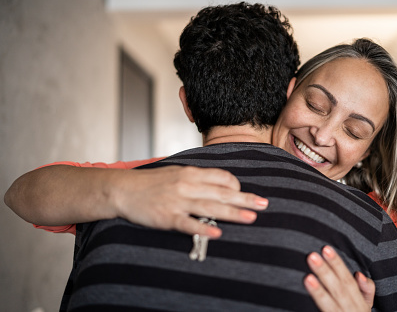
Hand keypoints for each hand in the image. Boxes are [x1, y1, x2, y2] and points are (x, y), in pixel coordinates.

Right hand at [111, 165, 267, 237]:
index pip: (222, 177)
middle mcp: (187, 185)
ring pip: (210, 207)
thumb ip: (198, 178)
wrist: (122, 189)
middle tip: (264, 204)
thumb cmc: (151, 183)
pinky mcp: (167, 217)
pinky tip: (217, 234)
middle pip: (222, 192)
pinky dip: (203, 229)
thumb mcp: (177, 173)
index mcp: (191, 173)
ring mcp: (178, 201)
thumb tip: (220, 184)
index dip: (236, 186)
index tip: (243, 194)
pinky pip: (188, 224)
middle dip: (245, 199)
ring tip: (251, 218)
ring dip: (232, 213)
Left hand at [304, 246, 375, 311]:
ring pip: (331, 307)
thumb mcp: (365, 308)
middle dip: (326, 273)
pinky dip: (318, 308)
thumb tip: (359, 274)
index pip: (348, 282)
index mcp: (360, 306)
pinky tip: (304, 303)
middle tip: (312, 256)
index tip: (325, 248)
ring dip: (320, 292)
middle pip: (340, 291)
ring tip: (307, 278)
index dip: (338, 265)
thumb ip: (366, 292)